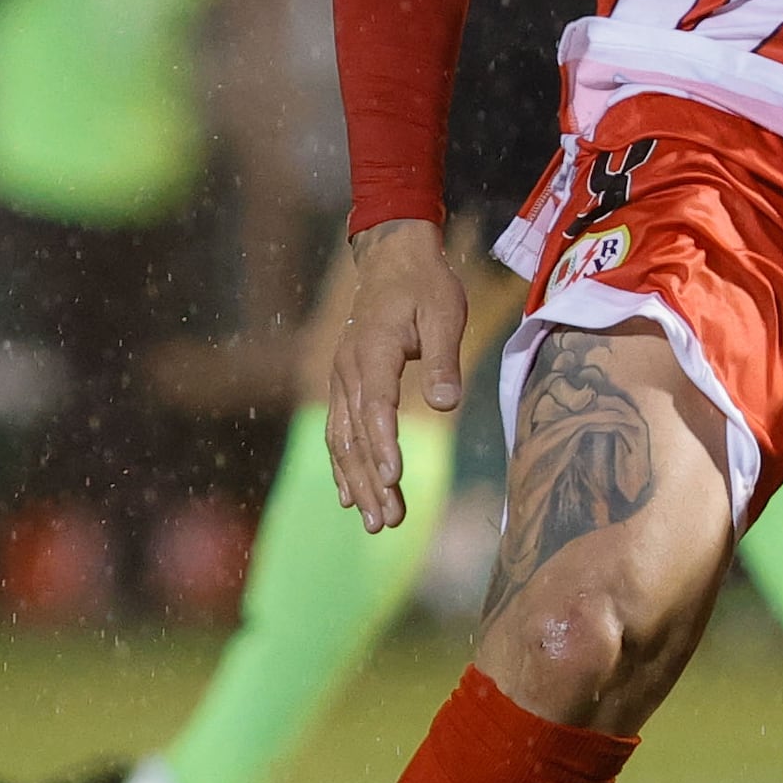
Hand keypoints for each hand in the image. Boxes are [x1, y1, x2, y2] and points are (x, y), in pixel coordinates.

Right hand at [321, 217, 472, 527]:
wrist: (392, 259)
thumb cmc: (425, 285)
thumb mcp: (444, 313)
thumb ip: (442, 359)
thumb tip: (446, 404)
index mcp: (373, 351)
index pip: (376, 406)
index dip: (383, 444)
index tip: (393, 479)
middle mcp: (348, 369)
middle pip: (355, 434)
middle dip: (371, 482)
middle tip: (388, 522)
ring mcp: (340, 378)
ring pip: (342, 440)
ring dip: (357, 483)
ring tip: (376, 522)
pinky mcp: (343, 384)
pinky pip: (336, 431)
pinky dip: (342, 466)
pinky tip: (349, 497)